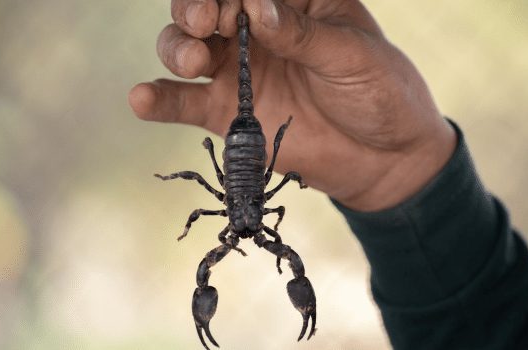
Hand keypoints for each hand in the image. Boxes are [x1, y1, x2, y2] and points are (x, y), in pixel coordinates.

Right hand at [128, 0, 455, 210]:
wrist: (385, 158)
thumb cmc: (380, 92)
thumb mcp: (351, 55)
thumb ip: (300, 33)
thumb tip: (255, 8)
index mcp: (291, 2)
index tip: (231, 7)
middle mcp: (256, 30)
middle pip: (205, 8)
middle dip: (195, 9)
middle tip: (205, 23)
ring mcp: (238, 71)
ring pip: (185, 48)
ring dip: (176, 48)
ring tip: (193, 61)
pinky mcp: (227, 114)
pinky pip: (184, 103)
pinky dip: (159, 100)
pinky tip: (142, 98)